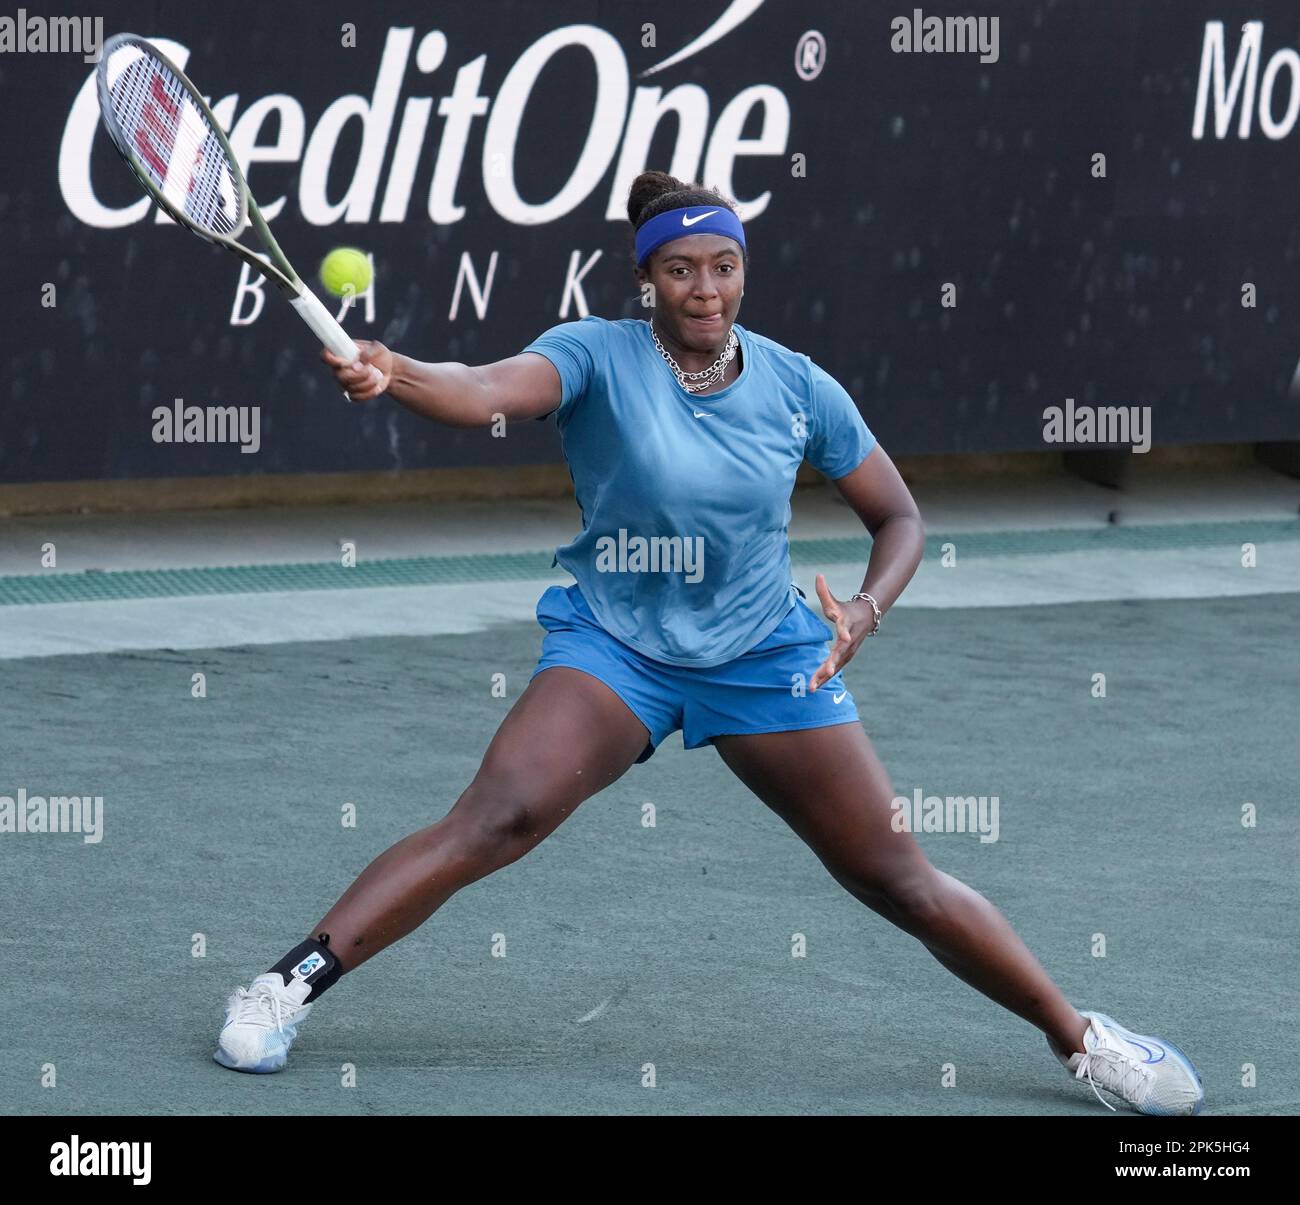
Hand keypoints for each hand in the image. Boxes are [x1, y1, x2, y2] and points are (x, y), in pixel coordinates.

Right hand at [322, 339, 392, 401]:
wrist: (388, 370)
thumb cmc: (379, 355)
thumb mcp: (378, 348)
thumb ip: (370, 351)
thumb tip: (360, 360)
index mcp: (341, 354)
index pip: (326, 356)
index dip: (331, 360)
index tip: (346, 362)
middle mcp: (339, 369)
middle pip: (339, 376)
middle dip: (358, 375)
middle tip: (370, 369)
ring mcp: (344, 383)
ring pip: (349, 388)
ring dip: (367, 382)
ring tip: (377, 375)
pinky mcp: (352, 393)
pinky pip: (356, 397)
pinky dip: (369, 392)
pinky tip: (376, 386)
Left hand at [809, 572, 876, 690]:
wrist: (866, 618)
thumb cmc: (846, 609)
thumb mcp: (835, 601)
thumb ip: (824, 591)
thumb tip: (818, 575)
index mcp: (847, 626)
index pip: (845, 631)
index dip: (844, 634)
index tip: (845, 638)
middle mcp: (849, 641)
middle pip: (841, 653)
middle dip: (833, 663)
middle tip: (827, 672)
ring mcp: (849, 650)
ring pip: (837, 664)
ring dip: (826, 676)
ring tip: (813, 687)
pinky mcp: (846, 657)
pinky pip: (835, 668)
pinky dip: (826, 677)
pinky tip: (815, 686)